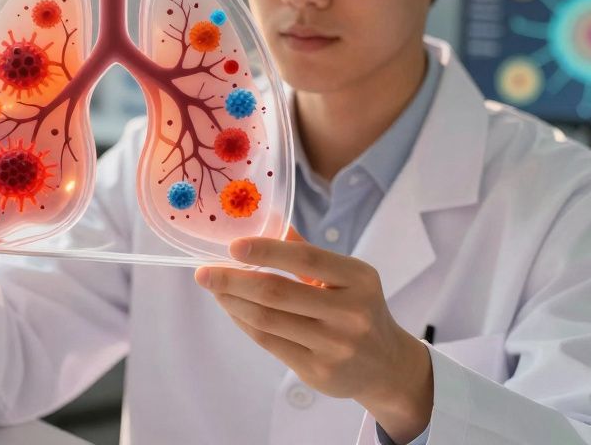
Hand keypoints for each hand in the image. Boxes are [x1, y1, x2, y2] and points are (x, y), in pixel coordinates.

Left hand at [194, 229, 432, 442]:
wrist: (386, 366)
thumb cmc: (359, 309)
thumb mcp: (346, 276)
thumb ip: (306, 252)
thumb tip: (267, 220)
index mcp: (359, 279)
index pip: (306, 259)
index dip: (266, 251)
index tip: (233, 246)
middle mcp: (350, 313)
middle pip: (278, 293)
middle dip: (233, 280)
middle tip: (204, 272)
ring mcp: (334, 345)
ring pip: (268, 320)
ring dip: (233, 302)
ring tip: (214, 288)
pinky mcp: (318, 371)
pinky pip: (269, 342)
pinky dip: (244, 322)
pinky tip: (232, 308)